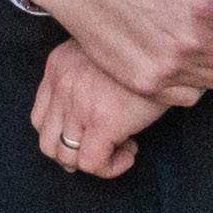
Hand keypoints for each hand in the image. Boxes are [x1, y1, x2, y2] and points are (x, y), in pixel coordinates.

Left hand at [30, 35, 183, 180]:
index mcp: (59, 65)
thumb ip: (88, 72)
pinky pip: (92, 164)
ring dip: (94, 161)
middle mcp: (62, 84)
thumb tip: (94, 106)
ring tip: (123, 148)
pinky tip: (130, 153)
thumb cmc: (148, 47)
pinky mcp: (102, 122)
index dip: (62, 136)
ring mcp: (79, 104)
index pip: (40, 117)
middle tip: (102, 150)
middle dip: (74, 156)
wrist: (171, 44)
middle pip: (47, 141)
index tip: (89, 136)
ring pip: (66, 157)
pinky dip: (110, 168)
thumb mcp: (105, 50)